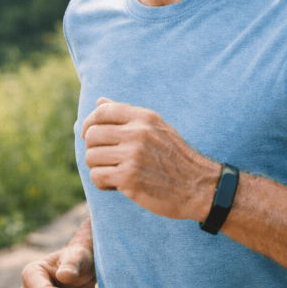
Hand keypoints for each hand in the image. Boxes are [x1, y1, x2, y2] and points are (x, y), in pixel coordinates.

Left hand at [81, 98, 218, 220]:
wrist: (197, 187)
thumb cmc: (175, 157)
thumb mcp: (156, 127)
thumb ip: (127, 114)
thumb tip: (99, 101)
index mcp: (143, 118)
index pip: (102, 112)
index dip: (89, 123)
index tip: (89, 136)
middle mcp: (137, 133)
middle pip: (92, 135)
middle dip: (93, 149)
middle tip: (104, 159)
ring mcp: (133, 155)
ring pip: (91, 157)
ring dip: (97, 168)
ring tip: (112, 173)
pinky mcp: (129, 178)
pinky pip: (97, 176)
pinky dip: (102, 183)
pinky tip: (115, 185)